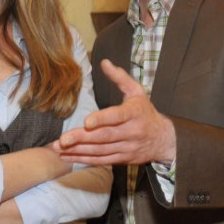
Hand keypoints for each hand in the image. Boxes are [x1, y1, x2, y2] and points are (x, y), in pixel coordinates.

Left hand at [53, 59, 175, 164]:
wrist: (163, 139)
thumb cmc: (145, 112)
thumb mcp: (137, 92)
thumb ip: (120, 78)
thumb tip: (104, 63)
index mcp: (134, 113)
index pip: (117, 116)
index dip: (102, 119)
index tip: (86, 121)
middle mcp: (131, 132)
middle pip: (104, 136)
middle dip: (82, 138)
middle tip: (63, 139)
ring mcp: (126, 147)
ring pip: (100, 151)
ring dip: (78, 151)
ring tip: (59, 148)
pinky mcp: (122, 159)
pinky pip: (101, 160)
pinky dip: (84, 160)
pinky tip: (68, 157)